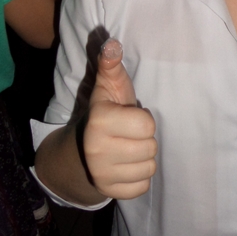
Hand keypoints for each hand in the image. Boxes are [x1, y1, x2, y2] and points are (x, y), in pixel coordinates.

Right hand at [83, 40, 156, 199]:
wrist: (86, 146)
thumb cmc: (109, 109)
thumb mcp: (110, 85)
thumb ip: (111, 63)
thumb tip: (112, 43)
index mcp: (99, 120)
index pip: (147, 124)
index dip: (144, 119)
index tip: (130, 116)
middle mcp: (96, 150)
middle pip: (150, 147)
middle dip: (145, 139)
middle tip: (130, 134)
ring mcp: (101, 174)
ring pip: (149, 168)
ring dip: (143, 158)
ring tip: (129, 148)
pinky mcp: (109, 191)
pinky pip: (142, 187)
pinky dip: (139, 177)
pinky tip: (127, 165)